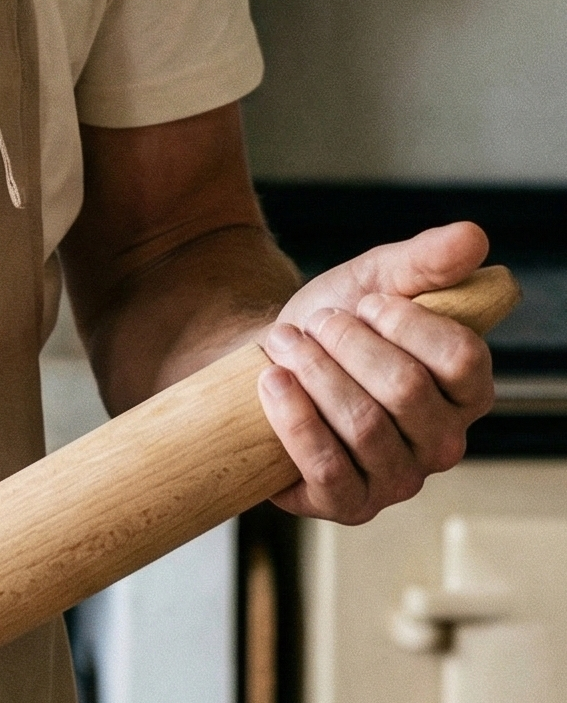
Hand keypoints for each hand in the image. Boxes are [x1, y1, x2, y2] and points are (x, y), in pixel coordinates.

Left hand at [258, 222, 495, 523]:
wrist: (267, 358)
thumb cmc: (333, 322)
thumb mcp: (374, 279)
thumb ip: (425, 260)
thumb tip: (473, 236)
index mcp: (464, 390)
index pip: (464, 359)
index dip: (407, 322)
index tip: (366, 301)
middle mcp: (442, 442)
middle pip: (405, 389)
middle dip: (346, 341)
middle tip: (317, 322)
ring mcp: (398, 479)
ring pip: (363, 425)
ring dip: (312, 369)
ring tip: (284, 341)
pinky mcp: (348, 504)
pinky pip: (327, 469)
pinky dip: (293, 417)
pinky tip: (273, 381)